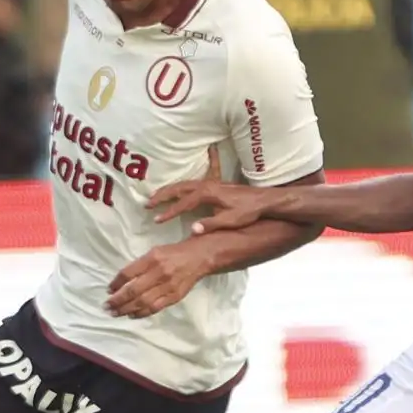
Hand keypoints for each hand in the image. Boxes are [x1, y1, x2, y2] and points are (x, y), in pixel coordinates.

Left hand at [107, 241, 214, 318]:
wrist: (201, 257)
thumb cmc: (175, 252)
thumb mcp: (155, 251)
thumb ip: (140, 265)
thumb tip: (123, 281)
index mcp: (153, 258)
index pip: (128, 273)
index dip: (116, 283)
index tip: (108, 290)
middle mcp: (160, 273)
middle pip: (133, 290)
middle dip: (117, 300)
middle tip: (106, 306)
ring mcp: (168, 286)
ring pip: (143, 302)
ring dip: (126, 309)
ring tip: (115, 313)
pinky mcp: (175, 297)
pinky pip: (155, 308)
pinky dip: (142, 313)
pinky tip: (132, 315)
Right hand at [149, 179, 271, 232]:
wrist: (265, 200)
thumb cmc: (249, 211)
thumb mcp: (231, 221)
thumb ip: (211, 224)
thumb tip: (193, 229)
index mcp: (208, 194)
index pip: (183, 203)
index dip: (169, 212)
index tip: (157, 219)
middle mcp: (207, 185)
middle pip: (179, 189)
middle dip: (162, 196)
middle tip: (147, 204)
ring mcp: (210, 183)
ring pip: (183, 184)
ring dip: (168, 190)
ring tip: (155, 197)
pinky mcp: (214, 184)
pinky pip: (191, 183)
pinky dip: (180, 187)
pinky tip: (177, 189)